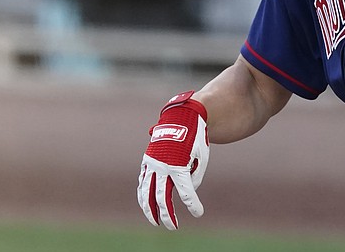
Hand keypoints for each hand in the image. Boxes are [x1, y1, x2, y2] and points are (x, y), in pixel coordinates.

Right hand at [137, 91, 209, 229]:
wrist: (181, 117)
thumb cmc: (195, 138)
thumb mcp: (202, 156)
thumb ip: (196, 176)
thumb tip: (188, 190)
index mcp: (179, 166)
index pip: (186, 192)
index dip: (193, 205)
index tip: (198, 213)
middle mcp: (163, 167)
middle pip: (162, 198)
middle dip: (167, 215)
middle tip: (172, 227)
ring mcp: (152, 164)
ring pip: (146, 192)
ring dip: (149, 209)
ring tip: (154, 221)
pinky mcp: (147, 161)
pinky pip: (142, 182)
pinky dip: (143, 195)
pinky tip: (146, 205)